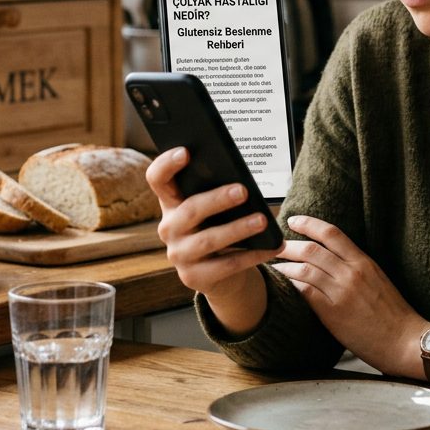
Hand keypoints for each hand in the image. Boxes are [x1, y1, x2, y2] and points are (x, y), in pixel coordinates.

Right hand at [146, 147, 278, 301]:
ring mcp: (179, 255)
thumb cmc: (219, 228)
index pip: (157, 179)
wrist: (220, 274)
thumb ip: (217, 192)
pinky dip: (252, 255)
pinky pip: (226, 265)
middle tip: (243, 190)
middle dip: (218, 199)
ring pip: (208, 240)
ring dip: (238, 229)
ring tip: (262, 220)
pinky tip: (272, 246)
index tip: (186, 151)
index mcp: (171, 203)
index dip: (166, 164)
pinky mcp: (193, 277)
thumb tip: (241, 180)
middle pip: (189, 209)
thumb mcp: (215, 210)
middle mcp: (169, 228)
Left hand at [271, 215, 425, 377]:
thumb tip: (332, 259)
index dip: (309, 224)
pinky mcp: (332, 312)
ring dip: (284, 266)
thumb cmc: (393, 314)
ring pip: (304, 269)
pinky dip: (291, 285)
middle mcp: (351, 273)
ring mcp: (341, 292)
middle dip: (288, 245)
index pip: (332, 233)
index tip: (294, 221)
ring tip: (274, 265)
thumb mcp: (378, 280)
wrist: (403, 340)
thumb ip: (356, 267)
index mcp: (364, 262)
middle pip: (312, 249)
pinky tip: (283, 285)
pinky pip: (305, 292)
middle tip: (275, 245)